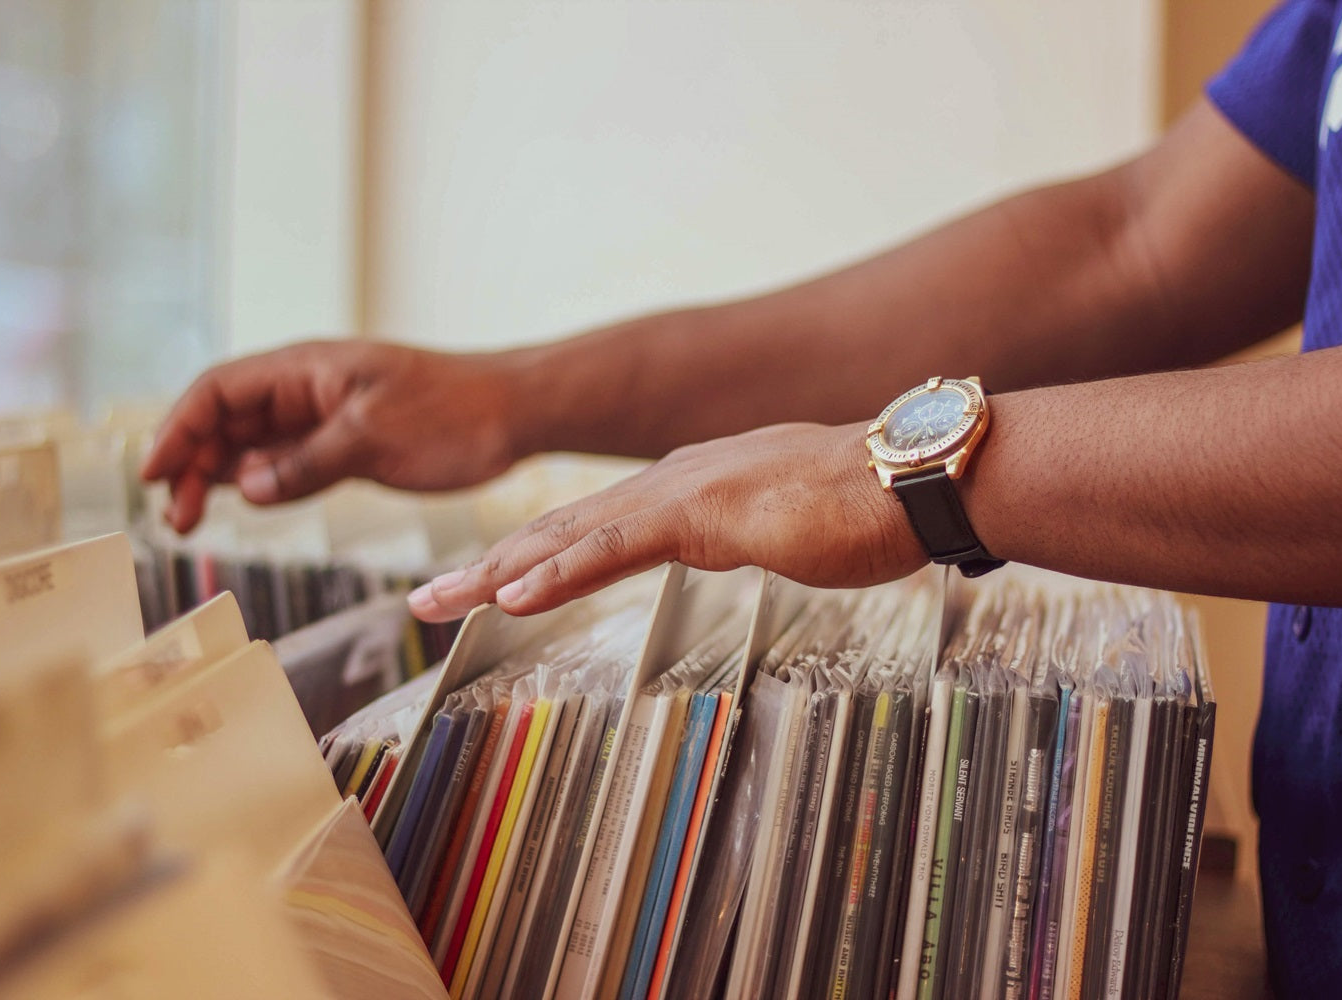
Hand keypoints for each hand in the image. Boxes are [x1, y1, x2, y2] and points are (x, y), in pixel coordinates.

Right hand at [141, 340, 522, 532]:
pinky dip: (260, 484)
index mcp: (307, 369)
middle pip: (226, 420)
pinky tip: (242, 507)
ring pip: (252, 444)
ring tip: (190, 520)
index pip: (219, 391)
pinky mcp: (346, 445)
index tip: (153, 472)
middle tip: (175, 517)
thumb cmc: (454, 412)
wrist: (515, 413)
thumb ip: (306, 463)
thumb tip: (244, 488)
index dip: (179, 428)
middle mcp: (307, 389)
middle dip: (190, 462)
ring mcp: (325, 417)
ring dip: (217, 477)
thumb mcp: (374, 438)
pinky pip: (287, 462)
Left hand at [406, 422, 928, 620]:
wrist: (915, 477)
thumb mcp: (789, 522)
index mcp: (687, 488)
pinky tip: (513, 596)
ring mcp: (683, 494)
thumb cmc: (867, 505)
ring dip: (497, 572)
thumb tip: (752, 535)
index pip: (590, 529)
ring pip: (568, 537)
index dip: (529, 559)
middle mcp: (671, 483)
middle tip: (426, 600)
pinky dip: (559, 572)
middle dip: (487, 567)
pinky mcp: (704, 514)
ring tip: (438, 602)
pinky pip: (616, 549)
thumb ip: (753, 527)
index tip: (482, 589)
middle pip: (559, 530)